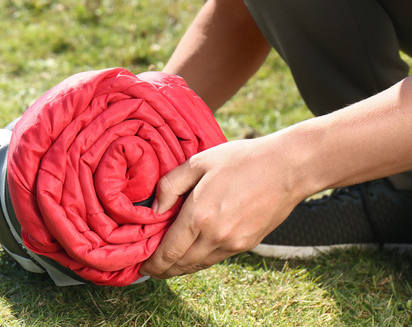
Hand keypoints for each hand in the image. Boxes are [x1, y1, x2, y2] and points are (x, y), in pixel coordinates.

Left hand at [139, 136, 309, 278]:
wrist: (287, 168)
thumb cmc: (240, 160)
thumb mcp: (198, 163)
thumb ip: (170, 186)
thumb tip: (155, 210)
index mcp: (199, 216)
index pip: (169, 251)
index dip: (153, 263)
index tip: (142, 266)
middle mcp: (215, 236)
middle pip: (182, 264)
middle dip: (163, 270)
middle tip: (150, 269)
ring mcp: (234, 243)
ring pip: (200, 265)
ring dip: (181, 268)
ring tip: (167, 264)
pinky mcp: (248, 244)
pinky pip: (217, 258)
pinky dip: (200, 259)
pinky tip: (193, 252)